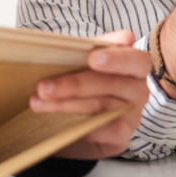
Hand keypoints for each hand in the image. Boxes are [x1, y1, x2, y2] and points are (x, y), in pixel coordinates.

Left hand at [30, 30, 151, 159]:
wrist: (82, 124)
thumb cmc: (86, 84)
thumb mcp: (84, 63)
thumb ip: (87, 49)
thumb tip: (83, 40)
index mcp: (133, 65)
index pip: (136, 59)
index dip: (116, 58)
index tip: (92, 58)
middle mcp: (138, 89)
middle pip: (110, 84)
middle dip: (74, 85)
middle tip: (43, 87)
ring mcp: (133, 114)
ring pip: (101, 107)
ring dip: (66, 105)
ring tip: (37, 103)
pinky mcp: (122, 136)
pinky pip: (104, 130)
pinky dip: (80, 126)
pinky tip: (58, 124)